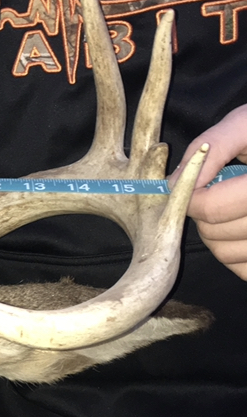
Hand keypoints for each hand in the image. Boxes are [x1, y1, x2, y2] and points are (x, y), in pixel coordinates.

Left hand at [172, 103, 246, 279]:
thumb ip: (213, 146)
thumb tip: (177, 182)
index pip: (213, 207)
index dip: (191, 199)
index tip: (189, 187)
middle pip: (216, 232)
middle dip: (201, 213)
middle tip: (212, 193)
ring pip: (226, 253)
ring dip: (213, 233)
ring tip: (227, 207)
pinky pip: (244, 269)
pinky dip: (234, 253)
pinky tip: (240, 227)